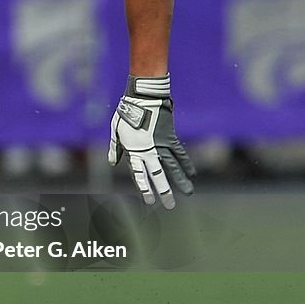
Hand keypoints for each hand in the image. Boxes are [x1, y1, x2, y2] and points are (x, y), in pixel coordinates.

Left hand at [108, 75, 194, 209]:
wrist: (143, 98)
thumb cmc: (125, 113)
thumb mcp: (115, 131)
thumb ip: (115, 148)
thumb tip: (113, 163)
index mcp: (133, 150)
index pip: (139, 174)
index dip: (144, 188)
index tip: (149, 200)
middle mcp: (148, 151)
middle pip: (157, 175)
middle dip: (163, 191)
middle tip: (169, 205)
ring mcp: (160, 145)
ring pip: (172, 167)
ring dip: (179, 181)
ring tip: (187, 193)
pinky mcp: (170, 137)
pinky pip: (179, 153)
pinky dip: (186, 163)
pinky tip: (192, 173)